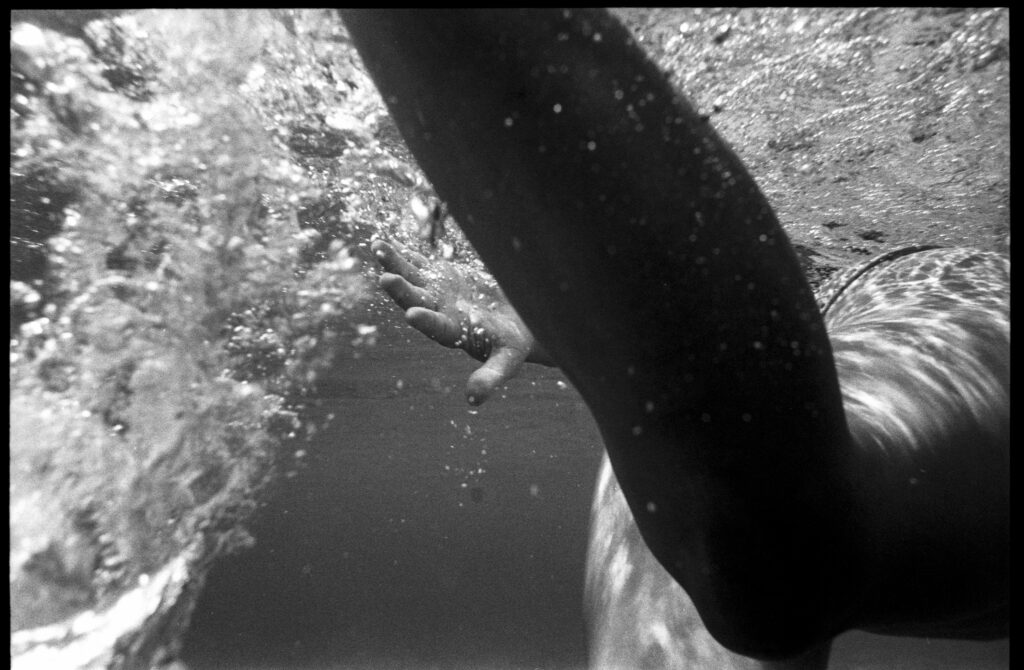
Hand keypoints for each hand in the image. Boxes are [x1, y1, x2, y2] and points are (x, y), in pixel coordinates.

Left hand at [372, 239, 552, 404]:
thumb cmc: (514, 342)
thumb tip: (474, 401)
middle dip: (401, 290)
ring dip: (394, 263)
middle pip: (416, 300)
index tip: (413, 315)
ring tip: (377, 247)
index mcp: (453, 333)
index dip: (426, 321)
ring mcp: (437, 292)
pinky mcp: (441, 275)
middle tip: (385, 278)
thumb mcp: (507, 360)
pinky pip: (418, 261)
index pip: (437, 328)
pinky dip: (403, 251)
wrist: (516, 319)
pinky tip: (383, 240)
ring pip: (411, 276)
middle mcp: (439, 311)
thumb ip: (490, 377)